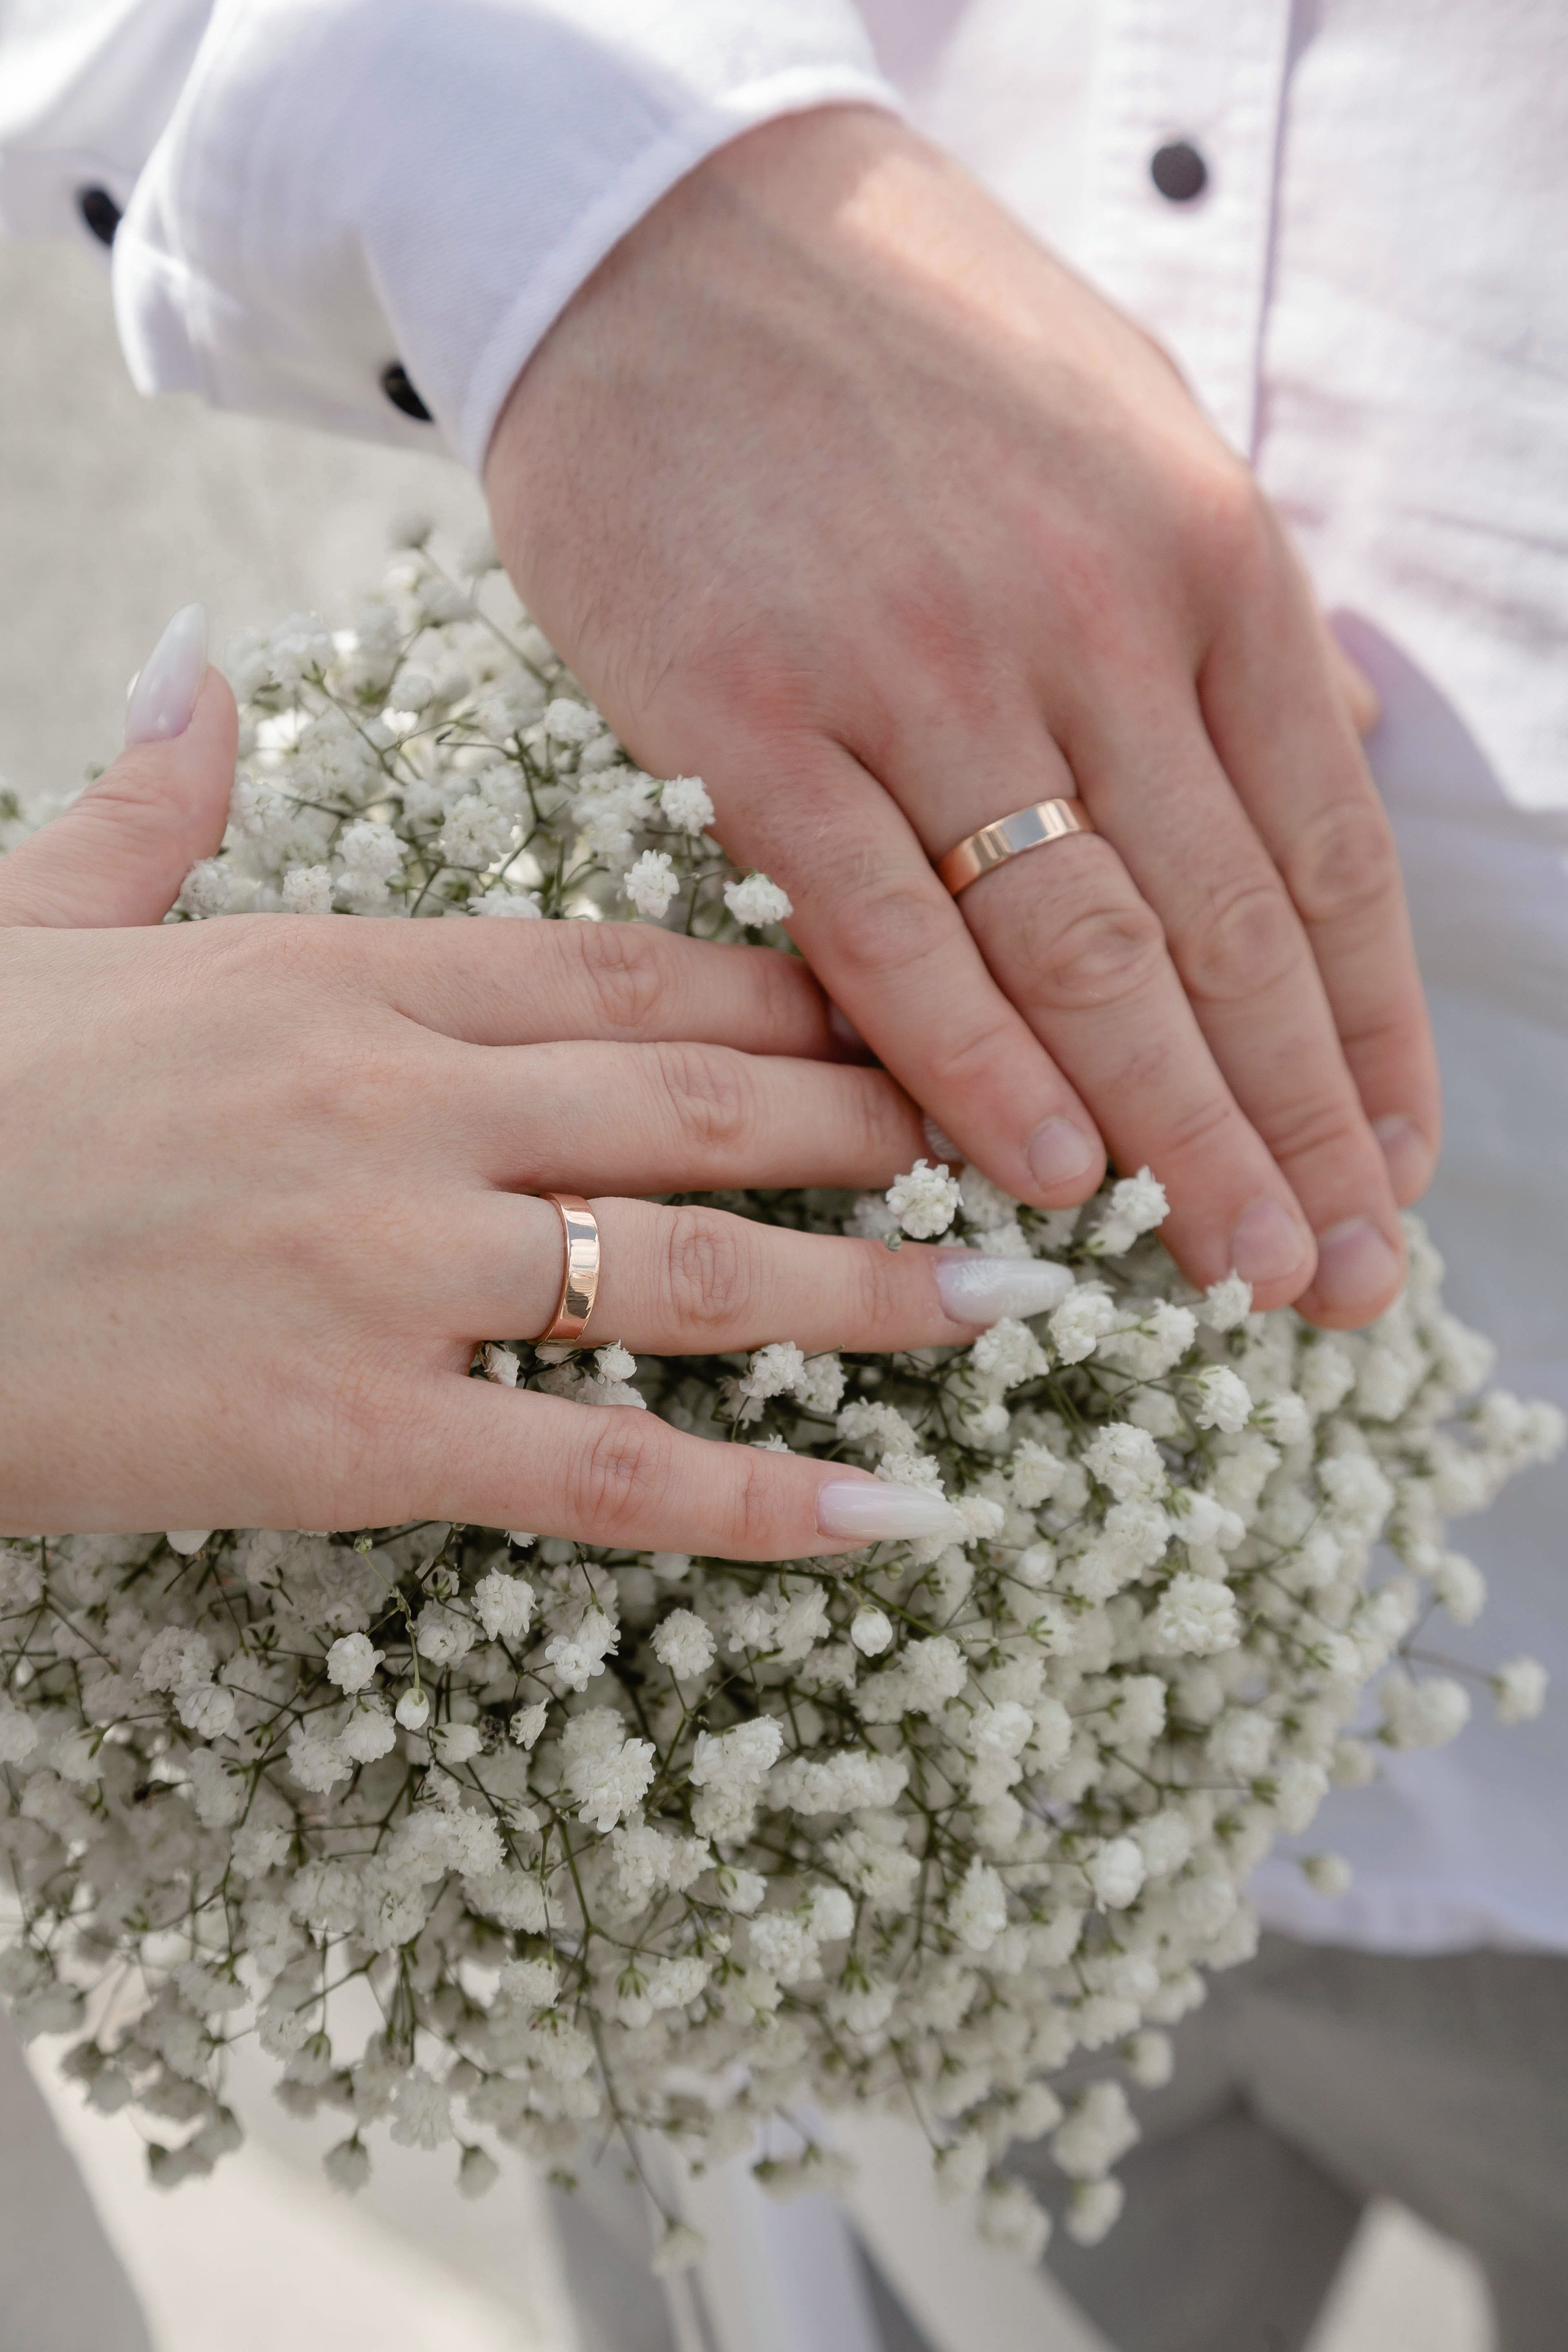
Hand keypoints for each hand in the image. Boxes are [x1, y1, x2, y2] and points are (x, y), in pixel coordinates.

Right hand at [0, 614, 1037, 1552]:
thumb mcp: (34, 912)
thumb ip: (148, 796)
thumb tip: (189, 664)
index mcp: (343, 971)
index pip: (627, 964)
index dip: (795, 982)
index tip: (915, 994)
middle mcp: (402, 1104)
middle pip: (701, 1101)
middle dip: (882, 1117)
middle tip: (1028, 1132)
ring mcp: (388, 1266)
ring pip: (689, 1274)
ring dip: (871, 1292)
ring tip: (1017, 1303)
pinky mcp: (348, 1430)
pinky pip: (596, 1468)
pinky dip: (752, 1497)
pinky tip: (885, 1512)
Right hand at [486, 107, 1436, 1329]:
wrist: (657, 224)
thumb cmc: (906, 342)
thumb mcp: (1132, 425)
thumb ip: (1238, 608)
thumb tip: (1365, 740)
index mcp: (1206, 556)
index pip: (1326, 852)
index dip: (1368, 1035)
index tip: (1390, 1170)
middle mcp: (1091, 620)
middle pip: (1228, 932)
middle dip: (1295, 1127)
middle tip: (1338, 1281)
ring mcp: (918, 672)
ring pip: (1083, 951)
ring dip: (1174, 1132)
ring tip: (1235, 1268)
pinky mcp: (750, 719)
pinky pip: (885, 927)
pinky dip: (972, 1060)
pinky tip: (1046, 1173)